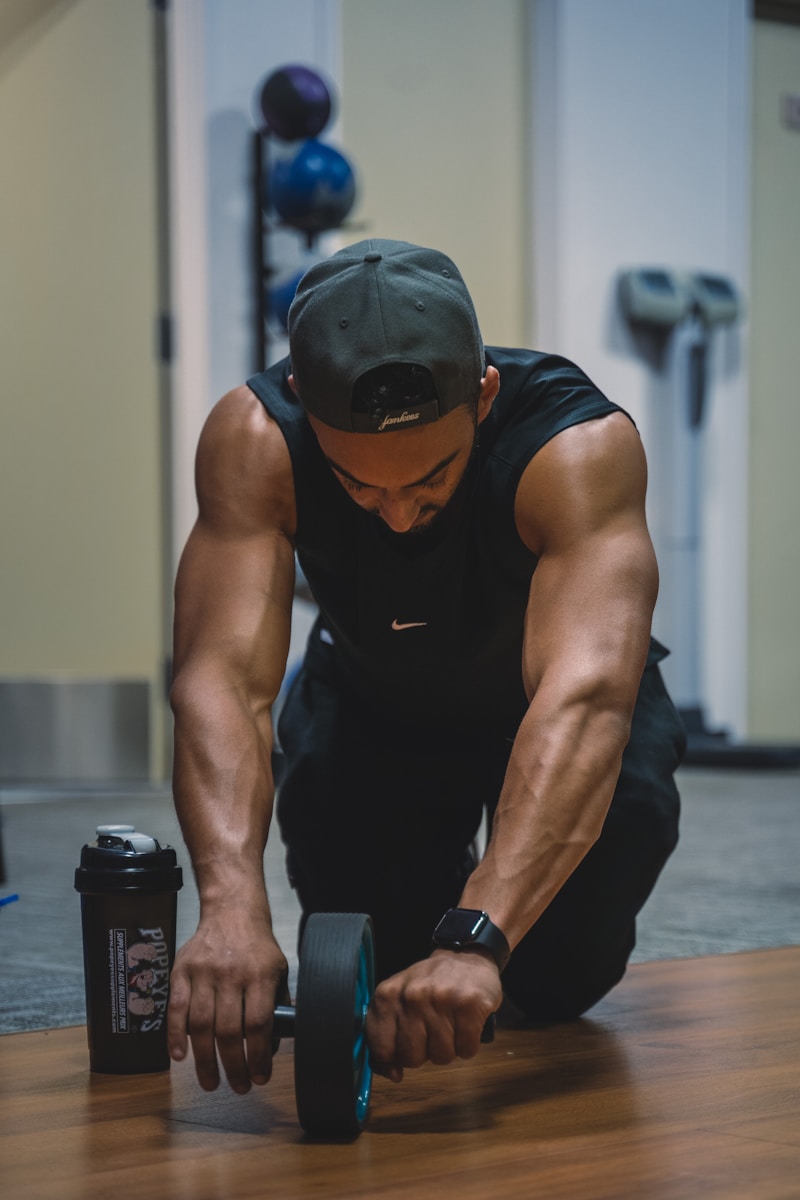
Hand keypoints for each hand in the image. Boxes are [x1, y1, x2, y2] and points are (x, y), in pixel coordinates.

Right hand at [167, 907, 287, 1093]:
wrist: (231, 911)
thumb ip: (279, 1004)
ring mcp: (204, 972)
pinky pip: (176, 1008)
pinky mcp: (182, 971)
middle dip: (233, 1067)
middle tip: (237, 1087)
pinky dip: (176, 1036)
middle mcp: (231, 974)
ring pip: (202, 1025)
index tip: (260, 1077)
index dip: (258, 1056)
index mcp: (260, 975)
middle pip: (229, 1031)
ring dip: (205, 1061)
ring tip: (211, 1082)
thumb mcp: (278, 969)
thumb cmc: (257, 946)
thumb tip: (277, 1043)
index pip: (258, 1024)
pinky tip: (180, 1057)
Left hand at [365, 949, 501, 1082]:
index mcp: (387, 995)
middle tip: (432, 1031)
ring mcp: (441, 999)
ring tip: (450, 1024)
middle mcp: (412, 996)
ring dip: (449, 1048)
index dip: (394, 1057)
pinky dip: (469, 1044)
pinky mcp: (470, 1005)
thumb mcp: (398, 1000)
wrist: (466, 956)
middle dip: (424, 1053)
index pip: (381, 1048)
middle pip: (412, 1058)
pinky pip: (466, 1050)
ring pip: (441, 1057)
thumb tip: (393, 1075)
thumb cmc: (429, 985)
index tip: (405, 1048)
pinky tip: (466, 1024)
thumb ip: (386, 1037)